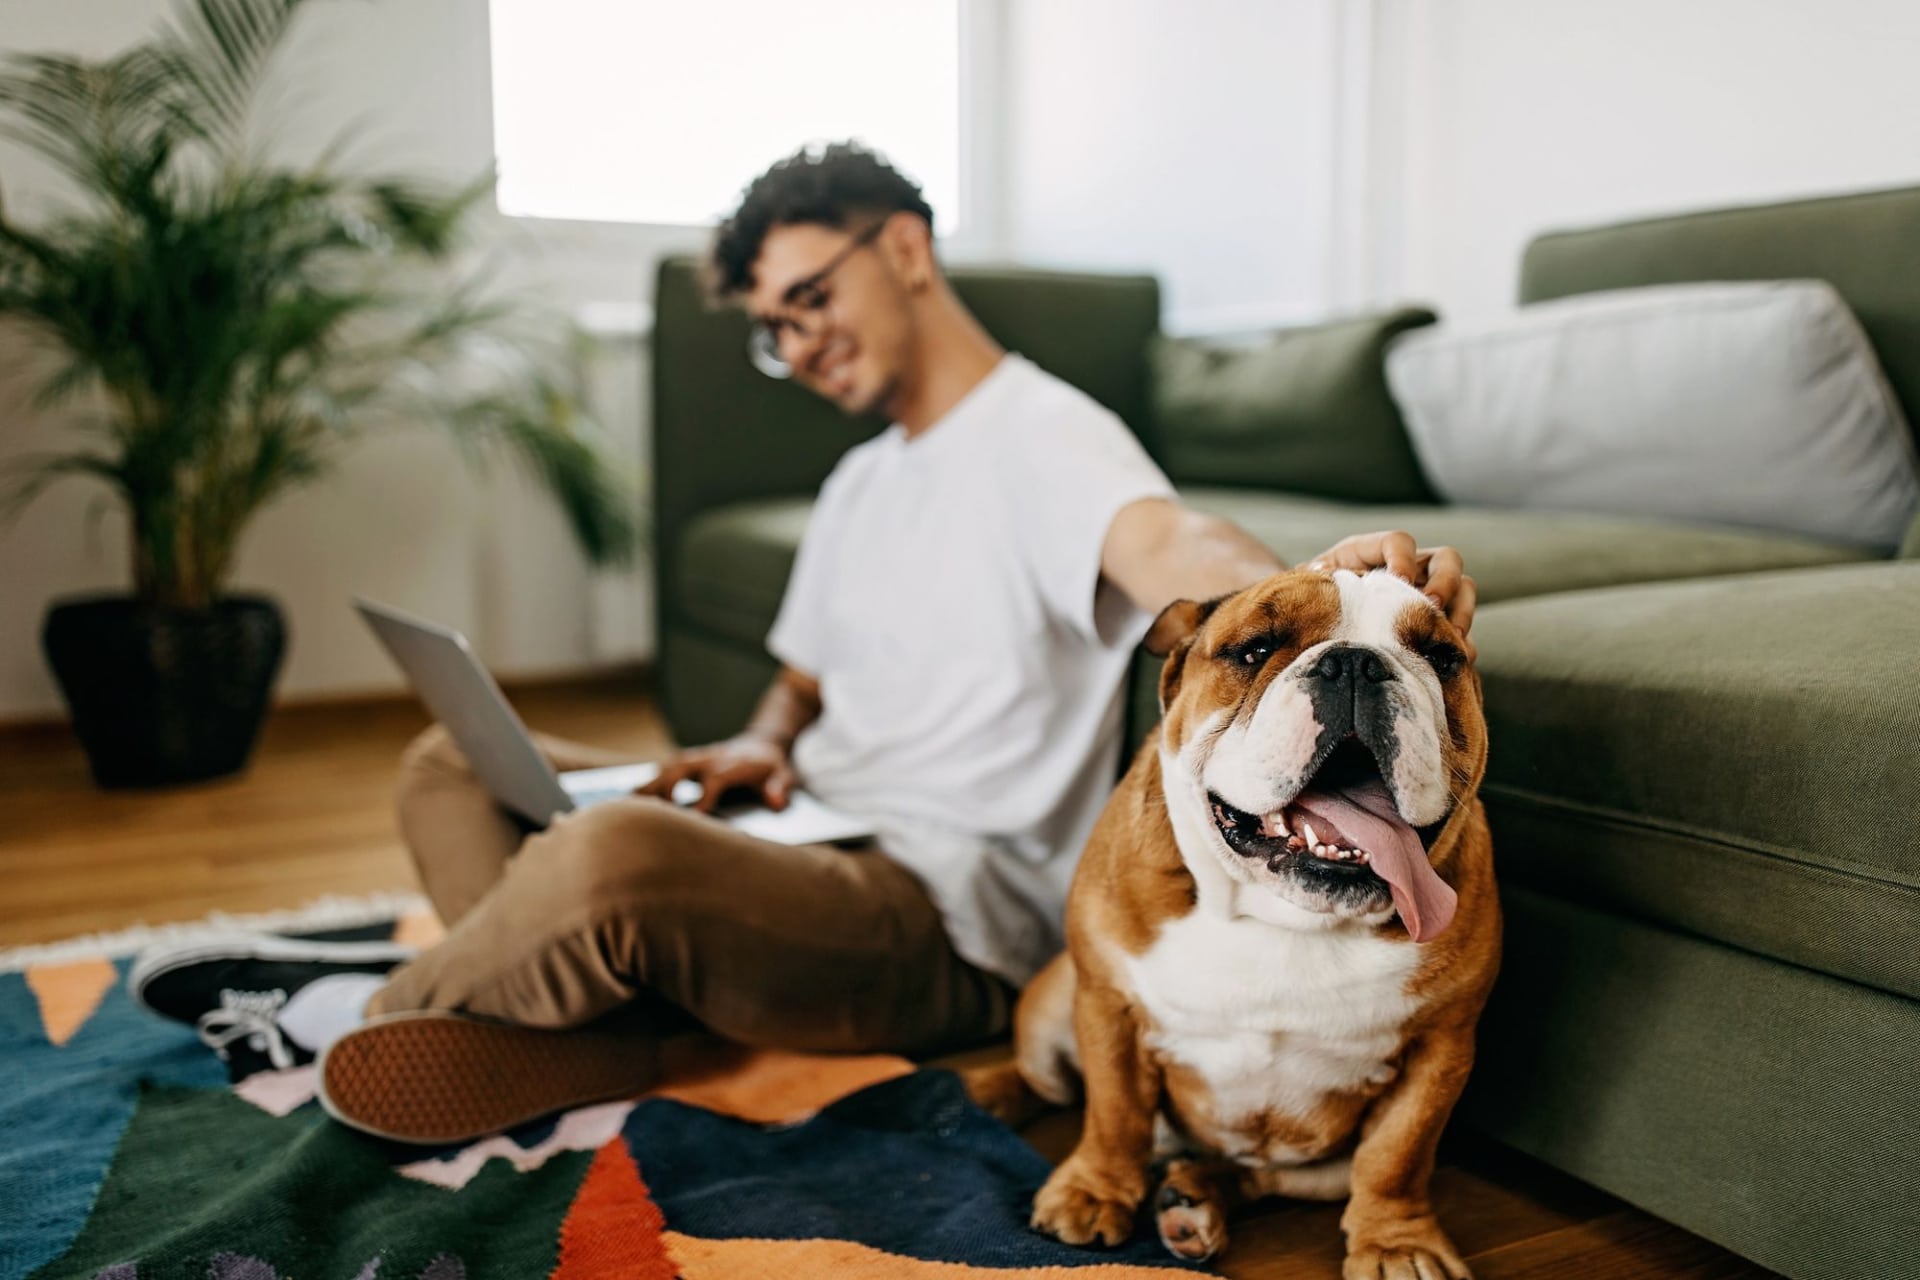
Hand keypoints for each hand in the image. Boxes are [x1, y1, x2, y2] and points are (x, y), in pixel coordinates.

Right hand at [633, 735, 796, 811]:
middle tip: (647, 811)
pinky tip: (635, 795)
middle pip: (681, 769)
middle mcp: (710, 758)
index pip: (713, 781)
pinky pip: (667, 765)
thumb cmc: (772, 765)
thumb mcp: (784, 775)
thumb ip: (779, 788)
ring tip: (627, 802)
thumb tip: (776, 802)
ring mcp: (698, 757)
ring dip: (650, 783)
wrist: (764, 740)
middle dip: (664, 788)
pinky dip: (651, 778)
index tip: (692, 819)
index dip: (702, 799)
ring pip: (669, 766)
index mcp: (731, 765)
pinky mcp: (691, 758)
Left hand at [1305, 531, 1476, 658]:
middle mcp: (1408, 569)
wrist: (1311, 626)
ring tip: (1449, 638)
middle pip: (1447, 559)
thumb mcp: (1310, 588)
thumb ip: (1317, 579)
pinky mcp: (1435, 625)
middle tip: (1432, 607)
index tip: (1398, 581)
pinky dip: (1461, 643)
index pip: (1399, 541)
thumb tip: (1319, 572)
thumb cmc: (1311, 603)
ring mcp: (1426, 594)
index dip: (1403, 558)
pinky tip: (1449, 661)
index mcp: (1372, 553)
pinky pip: (1463, 629)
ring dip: (1462, 613)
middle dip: (1445, 582)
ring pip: (1464, 590)